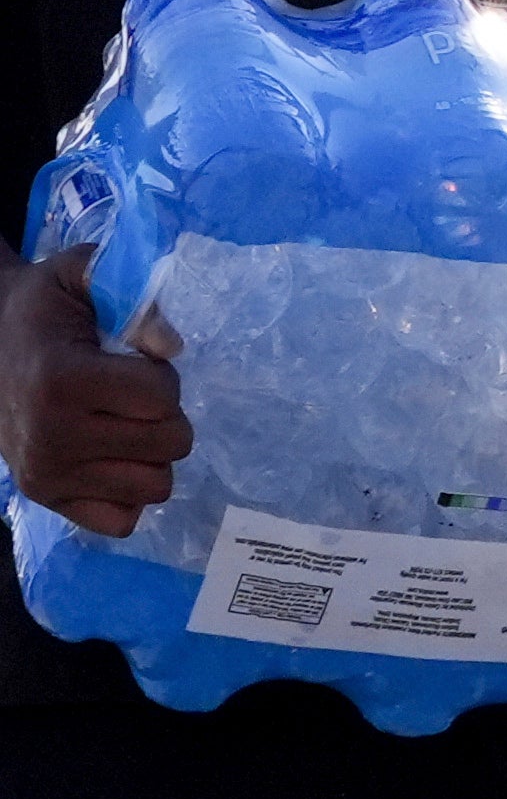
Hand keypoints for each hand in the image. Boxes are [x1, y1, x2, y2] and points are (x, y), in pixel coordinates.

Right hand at [0, 254, 186, 535]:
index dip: (162, 376)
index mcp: (59, 381)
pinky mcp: (46, 499)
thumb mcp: (82, 277)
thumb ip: (136, 298)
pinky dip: (128, 492)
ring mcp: (45, 475)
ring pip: (156, 486)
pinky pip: (122, 520)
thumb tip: (172, 346)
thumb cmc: (44, 310)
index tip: (133, 363)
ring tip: (121, 425)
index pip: (162, 397)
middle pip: (170, 444)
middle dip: (165, 416)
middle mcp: (50, 437)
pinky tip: (111, 458)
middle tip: (131, 398)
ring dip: (152, 455)